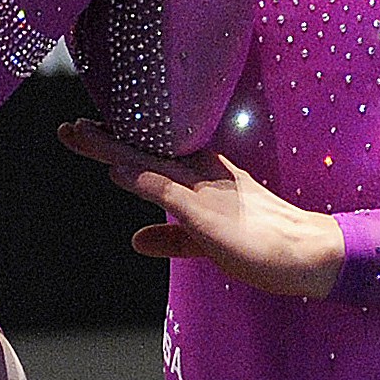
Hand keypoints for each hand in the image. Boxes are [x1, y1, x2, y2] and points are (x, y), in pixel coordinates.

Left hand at [62, 120, 344, 297]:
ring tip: (78, 133)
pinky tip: (116, 171)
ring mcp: (204, 191)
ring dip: (112, 148)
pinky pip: (169, 192)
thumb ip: (172, 239)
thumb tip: (136, 239)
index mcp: (204, 178)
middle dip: (106, 138)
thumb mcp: (207, 243)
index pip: (155, 156)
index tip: (90, 133)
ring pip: (150, 162)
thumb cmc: (265, 247)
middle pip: (145, 150)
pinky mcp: (208, 213)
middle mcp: (201, 176)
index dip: (122, 144)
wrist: (308, 254)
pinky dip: (141, 179)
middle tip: (70, 125)